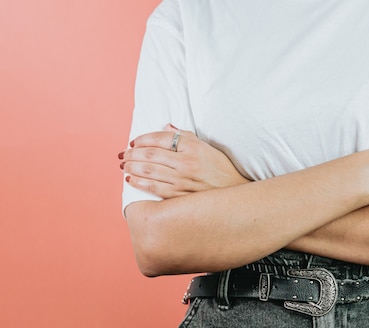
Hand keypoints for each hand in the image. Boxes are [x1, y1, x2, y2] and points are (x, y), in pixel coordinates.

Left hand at [119, 124, 249, 197]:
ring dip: (132, 166)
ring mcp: (182, 181)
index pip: (161, 138)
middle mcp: (186, 163)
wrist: (233, 192)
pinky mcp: (179, 195)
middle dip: (133, 153)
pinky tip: (131, 179)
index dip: (143, 139)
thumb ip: (185, 136)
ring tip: (124, 164)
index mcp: (193, 147)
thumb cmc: (220, 168)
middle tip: (124, 153)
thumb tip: (165, 126)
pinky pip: (153, 188)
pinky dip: (139, 182)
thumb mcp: (206, 147)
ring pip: (148, 171)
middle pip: (150, 154)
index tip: (134, 141)